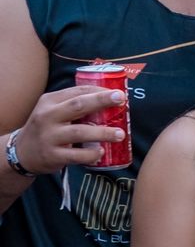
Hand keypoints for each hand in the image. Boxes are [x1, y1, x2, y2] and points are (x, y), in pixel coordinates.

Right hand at [13, 86, 128, 173]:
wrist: (21, 152)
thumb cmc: (46, 128)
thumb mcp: (52, 110)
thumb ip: (74, 104)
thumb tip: (110, 99)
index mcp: (49, 101)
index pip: (77, 92)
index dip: (99, 91)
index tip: (119, 92)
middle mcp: (47, 116)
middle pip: (77, 106)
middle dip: (101, 101)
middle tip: (121, 100)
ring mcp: (49, 136)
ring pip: (79, 132)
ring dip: (102, 133)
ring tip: (120, 134)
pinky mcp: (52, 155)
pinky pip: (76, 155)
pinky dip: (91, 154)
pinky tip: (101, 152)